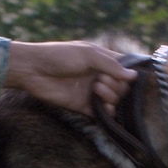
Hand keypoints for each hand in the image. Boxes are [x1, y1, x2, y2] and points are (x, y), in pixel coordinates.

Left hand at [4, 41, 137, 115]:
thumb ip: (110, 65)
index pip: (124, 68)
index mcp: (101, 60)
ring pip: (114, 99)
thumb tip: (133, 76)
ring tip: (96, 88)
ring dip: (111, 95)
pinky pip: (101, 113)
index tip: (126, 75)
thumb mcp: (87, 54)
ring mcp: (91, 91)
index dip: (128, 73)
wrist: (34, 70)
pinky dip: (107, 112)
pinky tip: (104, 108)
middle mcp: (98, 76)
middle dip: (117, 85)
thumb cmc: (59, 56)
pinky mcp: (82, 105)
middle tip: (101, 80)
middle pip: (121, 86)